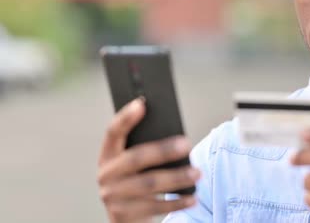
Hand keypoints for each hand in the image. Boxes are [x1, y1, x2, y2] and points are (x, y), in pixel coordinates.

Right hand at [97, 98, 199, 222]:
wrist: (126, 217)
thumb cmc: (138, 180)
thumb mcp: (136, 164)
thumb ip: (147, 149)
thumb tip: (177, 137)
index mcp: (108, 155)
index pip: (113, 132)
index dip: (126, 118)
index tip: (141, 103)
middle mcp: (106, 174)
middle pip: (136, 158)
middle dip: (163, 150)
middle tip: (187, 144)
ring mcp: (112, 196)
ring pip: (149, 184)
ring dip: (176, 178)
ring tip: (197, 173)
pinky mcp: (122, 215)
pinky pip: (154, 206)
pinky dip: (176, 202)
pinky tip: (192, 197)